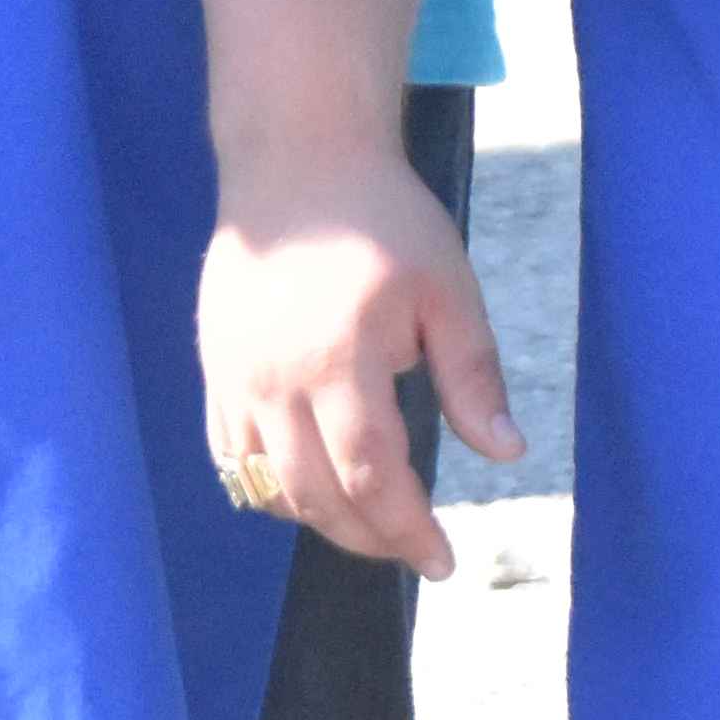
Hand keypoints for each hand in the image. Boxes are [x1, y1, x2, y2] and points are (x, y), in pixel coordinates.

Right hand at [200, 137, 524, 575]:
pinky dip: (269, 488)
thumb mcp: (447, 287)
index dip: (407, 532)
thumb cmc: (382, 218)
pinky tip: (309, 487)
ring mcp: (235, 377)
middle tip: (410, 548)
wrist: (295, 158)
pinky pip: (230, 456)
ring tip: (368, 522)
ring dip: (319, 520)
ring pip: (268, 487)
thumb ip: (472, 375)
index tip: (441, 560)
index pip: (371, 478)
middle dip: (368, 538)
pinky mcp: (213, 367)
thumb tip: (506, 453)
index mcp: (340, 359)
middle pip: (316, 497)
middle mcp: (276, 380)